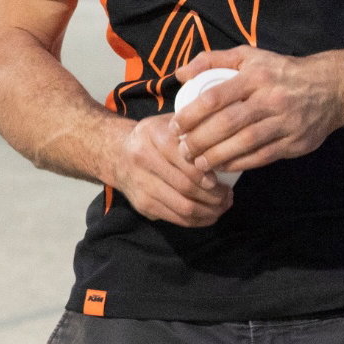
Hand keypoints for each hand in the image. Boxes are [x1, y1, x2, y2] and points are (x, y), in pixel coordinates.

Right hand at [106, 112, 232, 226]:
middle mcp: (142, 160)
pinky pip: (177, 219)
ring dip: (210, 211)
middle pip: (186, 186)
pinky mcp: (142, 205)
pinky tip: (210, 213)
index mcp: (152, 135)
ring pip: (184, 207)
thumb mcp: (169, 123)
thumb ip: (193, 129)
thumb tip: (225, 145)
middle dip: (215, 195)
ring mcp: (141, 185)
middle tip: (228, 194)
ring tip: (222, 205)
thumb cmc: (153, 137)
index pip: (185, 159)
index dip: (207, 173)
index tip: (221, 179)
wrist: (116, 153)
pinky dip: (199, 220)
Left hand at [173, 46, 343, 175]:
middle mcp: (271, 99)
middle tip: (182, 150)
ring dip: (217, 156)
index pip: (215, 97)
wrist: (331, 88)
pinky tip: (222, 166)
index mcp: (255, 76)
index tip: (175, 126)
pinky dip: (240, 163)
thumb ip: (211, 60)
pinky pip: (263, 156)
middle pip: (228, 123)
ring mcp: (285, 122)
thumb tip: (180, 74)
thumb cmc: (278, 71)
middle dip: (200, 139)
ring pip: (245, 142)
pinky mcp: (296, 142)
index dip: (191, 115)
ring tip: (197, 162)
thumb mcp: (247, 55)